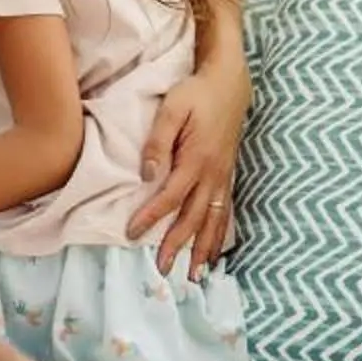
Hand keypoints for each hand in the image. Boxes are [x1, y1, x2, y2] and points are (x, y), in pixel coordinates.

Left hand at [129, 59, 248, 271]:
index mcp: (196, 159)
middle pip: (193, 218)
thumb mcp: (172, 108)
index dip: (151, 217)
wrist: (229, 85)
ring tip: (194, 275)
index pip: (170, 197)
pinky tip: (214, 251)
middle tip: (162, 269)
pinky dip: (220, 235)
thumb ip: (158, 141)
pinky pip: (225, 213)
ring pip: (213, 221)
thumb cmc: (195, 94)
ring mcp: (223, 178)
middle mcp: (213, 175)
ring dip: (203, 249)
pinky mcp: (228, 177)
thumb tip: (146, 174)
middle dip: (177, 245)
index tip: (132, 233)